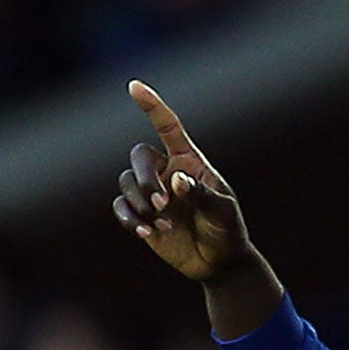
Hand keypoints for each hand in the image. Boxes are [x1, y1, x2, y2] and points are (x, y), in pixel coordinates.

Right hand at [114, 81, 253, 282]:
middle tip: (161, 203)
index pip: (168, 127)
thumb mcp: (223, 213)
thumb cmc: (227, 231)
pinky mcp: (140, 215)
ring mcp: (151, 193)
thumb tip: (175, 179)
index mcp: (189, 161)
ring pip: (125, 182)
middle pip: (138, 156)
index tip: (135, 86)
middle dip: (145, 178)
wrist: (219, 263)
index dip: (152, 107)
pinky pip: (121, 207)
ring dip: (139, 203)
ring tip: (162, 224)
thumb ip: (202, 194)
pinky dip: (129, 219)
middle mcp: (166, 171)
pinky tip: (147, 233)